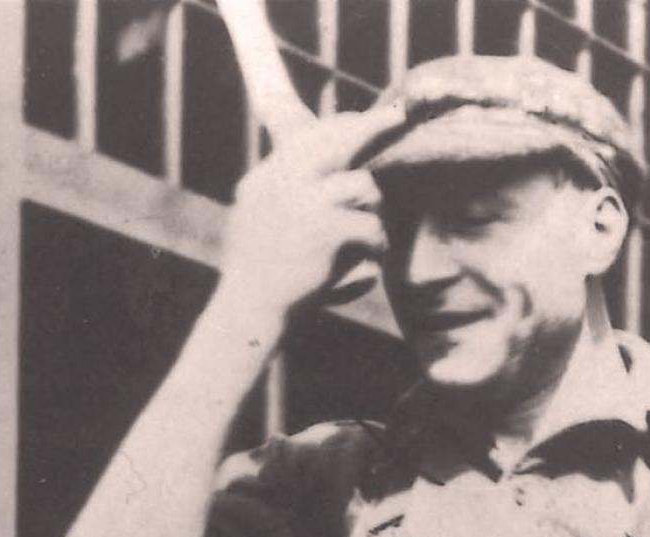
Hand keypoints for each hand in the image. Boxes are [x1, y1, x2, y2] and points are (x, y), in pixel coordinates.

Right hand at [220, 103, 403, 325]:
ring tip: (372, 233)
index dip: (339, 126)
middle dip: (372, 126)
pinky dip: (376, 243)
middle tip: (399, 116)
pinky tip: (373, 254)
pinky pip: (370, 225)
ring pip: (363, 186)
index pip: (309, 137)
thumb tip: (305, 161)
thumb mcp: (254, 214)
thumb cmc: (254, 272)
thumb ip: (278, 186)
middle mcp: (285, 180)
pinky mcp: (326, 229)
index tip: (360, 120)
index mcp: (268, 175)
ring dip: (374, 210)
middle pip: (339, 141)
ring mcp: (307, 201)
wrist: (250, 306)